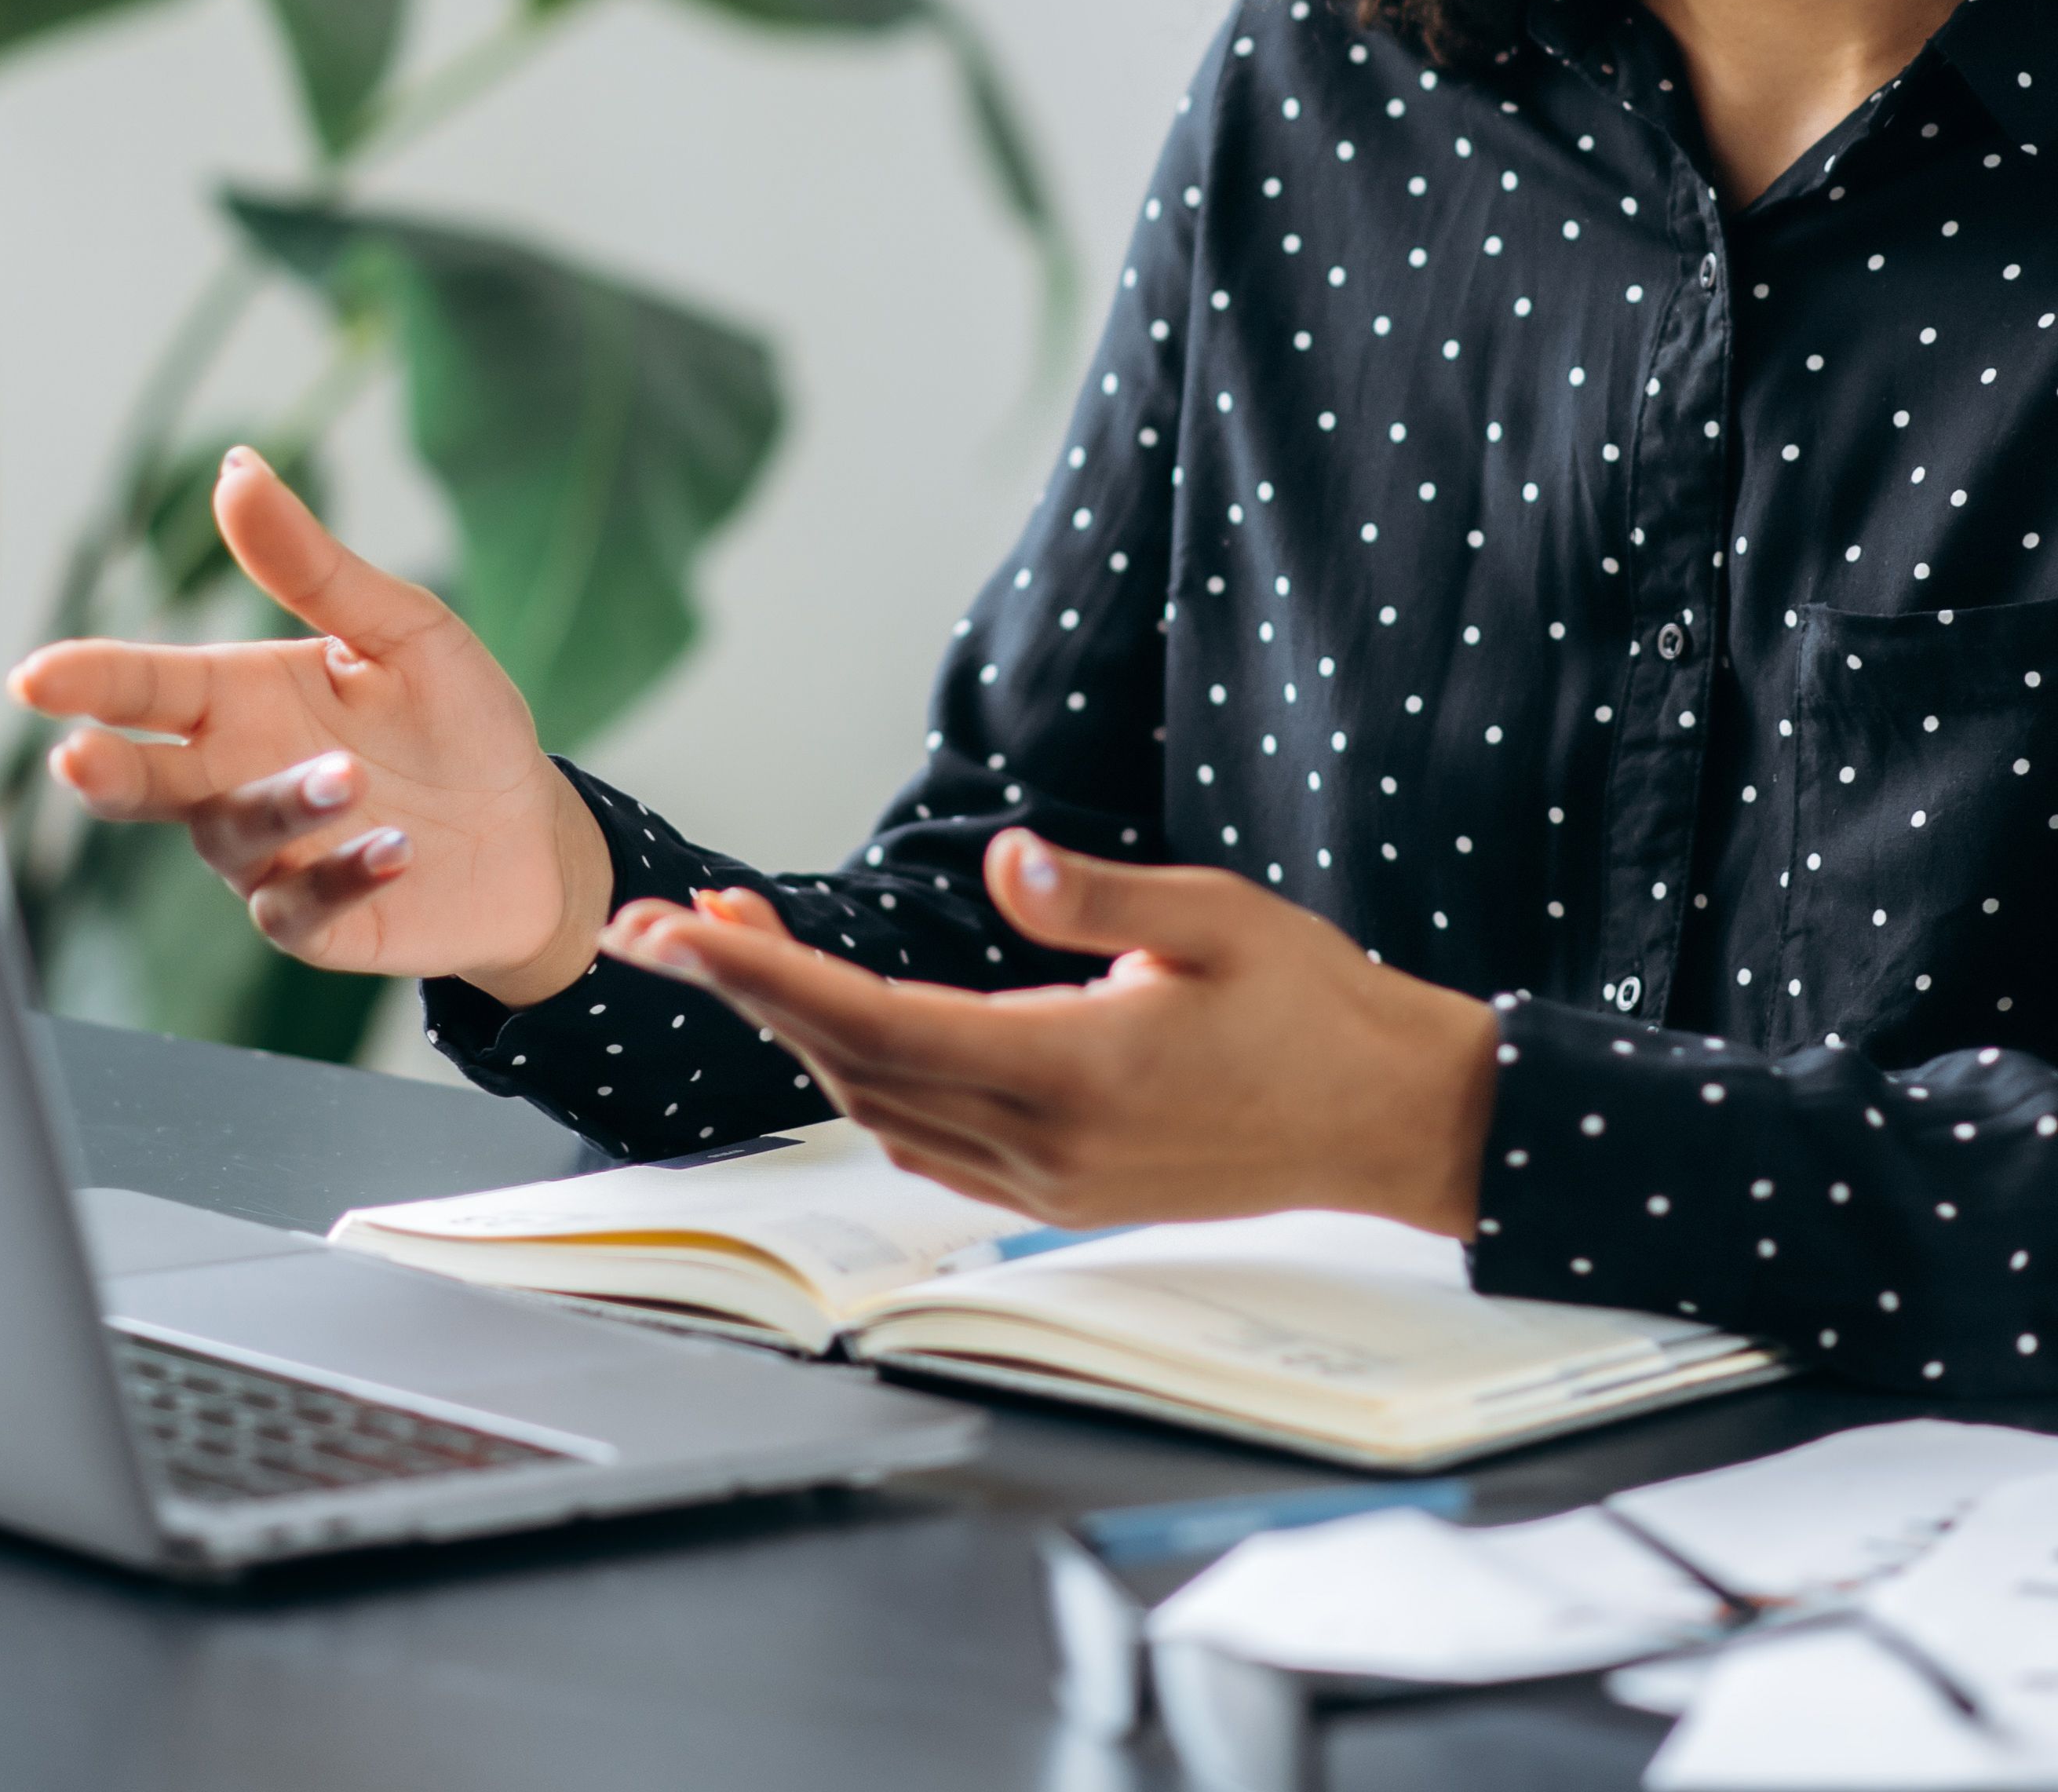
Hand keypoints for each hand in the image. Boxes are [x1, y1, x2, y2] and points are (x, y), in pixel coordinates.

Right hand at [7, 450, 611, 1005]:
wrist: (530, 832)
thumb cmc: (454, 721)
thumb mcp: (401, 627)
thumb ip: (314, 565)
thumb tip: (237, 469)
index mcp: (241, 698)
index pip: (146, 685)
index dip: (89, 679)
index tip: (34, 676)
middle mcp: (235, 778)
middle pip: (144, 778)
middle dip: (105, 769)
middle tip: (77, 757)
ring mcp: (269, 854)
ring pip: (232, 833)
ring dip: (285, 801)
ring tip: (350, 776)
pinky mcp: (317, 918)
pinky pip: (304, 904)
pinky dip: (342, 874)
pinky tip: (394, 848)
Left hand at [596, 829, 1501, 1235]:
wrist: (1390, 1121)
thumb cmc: (1315, 1006)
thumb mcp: (1220, 921)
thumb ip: (1101, 898)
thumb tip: (1004, 861)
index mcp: (1071, 1073)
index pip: (875, 1020)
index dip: (763, 975)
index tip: (681, 933)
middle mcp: (1041, 1145)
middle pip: (852, 1067)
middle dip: (748, 995)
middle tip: (666, 929)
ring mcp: (1046, 1184)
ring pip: (879, 1110)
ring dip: (800, 1034)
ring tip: (738, 953)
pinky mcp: (1060, 1196)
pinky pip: (926, 1143)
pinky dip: (863, 1081)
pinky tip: (839, 1028)